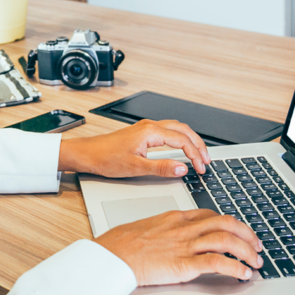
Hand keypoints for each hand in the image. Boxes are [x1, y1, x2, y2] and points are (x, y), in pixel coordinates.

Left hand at [58, 119, 209, 177]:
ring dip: (190, 140)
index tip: (201, 168)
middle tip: (207, 160)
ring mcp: (145, 128)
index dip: (195, 155)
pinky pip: (168, 131)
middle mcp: (150, 126)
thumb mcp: (135, 167)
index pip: (182, 141)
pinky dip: (180, 138)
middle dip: (199, 144)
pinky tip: (181, 148)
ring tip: (199, 154)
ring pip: (176, 128)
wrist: (87, 154)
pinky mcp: (142, 133)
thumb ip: (161, 168)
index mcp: (150, 132)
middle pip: (183, 130)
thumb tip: (182, 168)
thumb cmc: (105, 158)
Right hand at [95, 210, 262, 284]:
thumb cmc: (120, 244)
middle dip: (247, 234)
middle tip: (256, 245)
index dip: (230, 224)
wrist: (110, 255)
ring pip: (227, 240)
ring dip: (247, 251)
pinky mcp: (183, 265)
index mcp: (175, 217)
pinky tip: (243, 274)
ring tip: (256, 262)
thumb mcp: (145, 228)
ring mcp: (185, 245)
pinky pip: (217, 263)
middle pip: (226, 223)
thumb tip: (169, 238)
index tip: (239, 232)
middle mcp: (184, 228)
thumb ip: (163, 230)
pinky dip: (235, 268)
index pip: (210, 215)